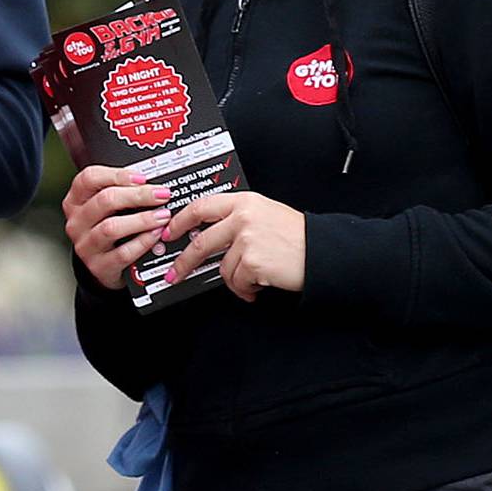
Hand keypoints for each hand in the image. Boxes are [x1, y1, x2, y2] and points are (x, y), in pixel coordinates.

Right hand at [62, 163, 173, 291]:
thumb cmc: (108, 228)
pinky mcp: (99, 265)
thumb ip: (122, 191)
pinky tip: (156, 235)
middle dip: (138, 195)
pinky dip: (143, 242)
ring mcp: (86, 245)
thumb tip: (151, 182)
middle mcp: (77, 222)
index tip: (142, 177)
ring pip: (112, 227)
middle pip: (105, 200)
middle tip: (161, 194)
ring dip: (142, 219)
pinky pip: (123, 252)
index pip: (89, 178)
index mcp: (76, 201)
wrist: (103, 266)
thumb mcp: (107, 208)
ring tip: (162, 215)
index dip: (117, 175)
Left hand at [166, 190, 306, 299]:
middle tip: (175, 274)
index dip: (180, 221)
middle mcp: (243, 218)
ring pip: (222, 268)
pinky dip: (245, 289)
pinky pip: (236, 282)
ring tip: (251, 280)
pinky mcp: (252, 262)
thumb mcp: (266, 214)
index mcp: (245, 202)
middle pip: (201, 242)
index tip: (168, 232)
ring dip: (235, 280)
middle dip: (184, 263)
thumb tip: (207, 234)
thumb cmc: (298, 236)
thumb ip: (237, 218)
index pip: (201, 207)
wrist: (323, 252)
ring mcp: (247, 240)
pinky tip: (258, 285)